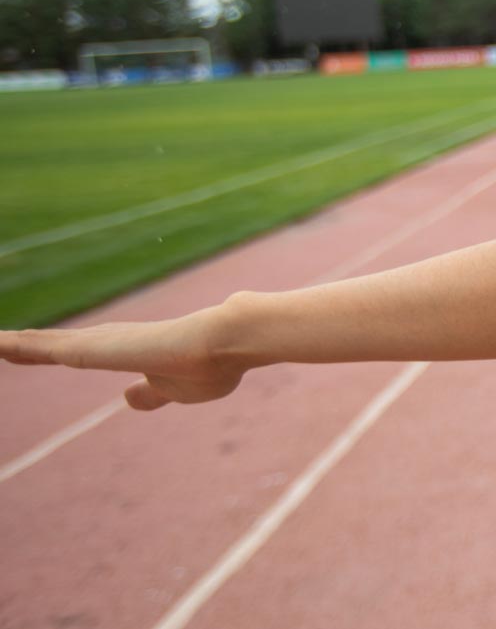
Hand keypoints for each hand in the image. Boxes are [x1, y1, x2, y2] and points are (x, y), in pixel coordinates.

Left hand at [0, 303, 243, 410]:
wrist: (230, 341)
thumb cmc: (213, 366)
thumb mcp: (175, 392)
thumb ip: (151, 394)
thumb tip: (127, 398)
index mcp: (124, 352)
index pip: (74, 351)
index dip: (48, 351)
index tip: (23, 351)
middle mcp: (106, 342)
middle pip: (49, 345)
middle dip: (20, 348)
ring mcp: (99, 343)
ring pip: (39, 345)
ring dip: (12, 346)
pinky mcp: (93, 349)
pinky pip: (42, 349)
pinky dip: (16, 348)